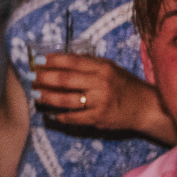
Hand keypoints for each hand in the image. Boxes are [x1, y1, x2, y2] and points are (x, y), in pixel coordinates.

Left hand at [30, 51, 158, 132]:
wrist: (145, 107)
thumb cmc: (125, 85)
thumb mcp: (110, 68)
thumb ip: (88, 63)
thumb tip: (62, 57)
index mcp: (102, 68)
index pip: (72, 61)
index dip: (52, 60)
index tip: (38, 60)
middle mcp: (100, 83)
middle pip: (65, 80)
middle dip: (44, 78)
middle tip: (30, 77)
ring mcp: (99, 102)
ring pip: (66, 100)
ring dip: (47, 97)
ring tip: (36, 94)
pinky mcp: (98, 118)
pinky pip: (74, 117)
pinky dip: (61, 116)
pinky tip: (52, 114)